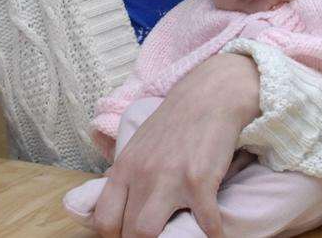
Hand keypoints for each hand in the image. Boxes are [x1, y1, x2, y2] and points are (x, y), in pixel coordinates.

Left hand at [91, 53, 260, 237]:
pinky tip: (217, 235)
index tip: (127, 237)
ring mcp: (170, 180)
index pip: (104, 219)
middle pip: (128, 232)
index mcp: (124, 169)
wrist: (208, 97)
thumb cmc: (174, 122)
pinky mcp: (200, 182)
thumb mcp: (139, 145)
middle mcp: (142, 176)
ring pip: (149, 233)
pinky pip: (205, 225)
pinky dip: (213, 236)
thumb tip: (111, 195)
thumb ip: (125, 172)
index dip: (112, 237)